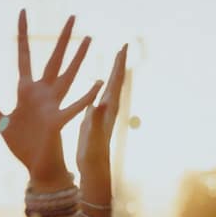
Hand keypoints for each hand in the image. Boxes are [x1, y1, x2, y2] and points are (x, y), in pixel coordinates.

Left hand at [0, 11, 102, 186]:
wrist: (36, 167)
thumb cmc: (22, 145)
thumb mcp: (0, 121)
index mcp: (27, 91)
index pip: (24, 56)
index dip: (23, 34)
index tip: (23, 12)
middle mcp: (43, 94)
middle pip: (53, 61)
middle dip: (62, 39)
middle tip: (72, 16)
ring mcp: (53, 106)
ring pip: (67, 77)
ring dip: (78, 58)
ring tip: (89, 38)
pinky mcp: (58, 121)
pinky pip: (74, 107)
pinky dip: (86, 96)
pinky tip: (97, 83)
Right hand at [76, 45, 127, 186]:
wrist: (94, 170)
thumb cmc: (92, 154)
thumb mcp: (92, 135)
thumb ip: (96, 118)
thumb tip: (100, 102)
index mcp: (109, 109)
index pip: (116, 81)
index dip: (119, 64)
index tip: (123, 46)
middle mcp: (109, 110)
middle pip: (117, 82)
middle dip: (119, 64)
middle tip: (123, 47)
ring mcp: (103, 115)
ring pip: (110, 89)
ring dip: (113, 74)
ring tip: (114, 61)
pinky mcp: (95, 121)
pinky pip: (101, 98)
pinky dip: (101, 88)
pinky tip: (99, 86)